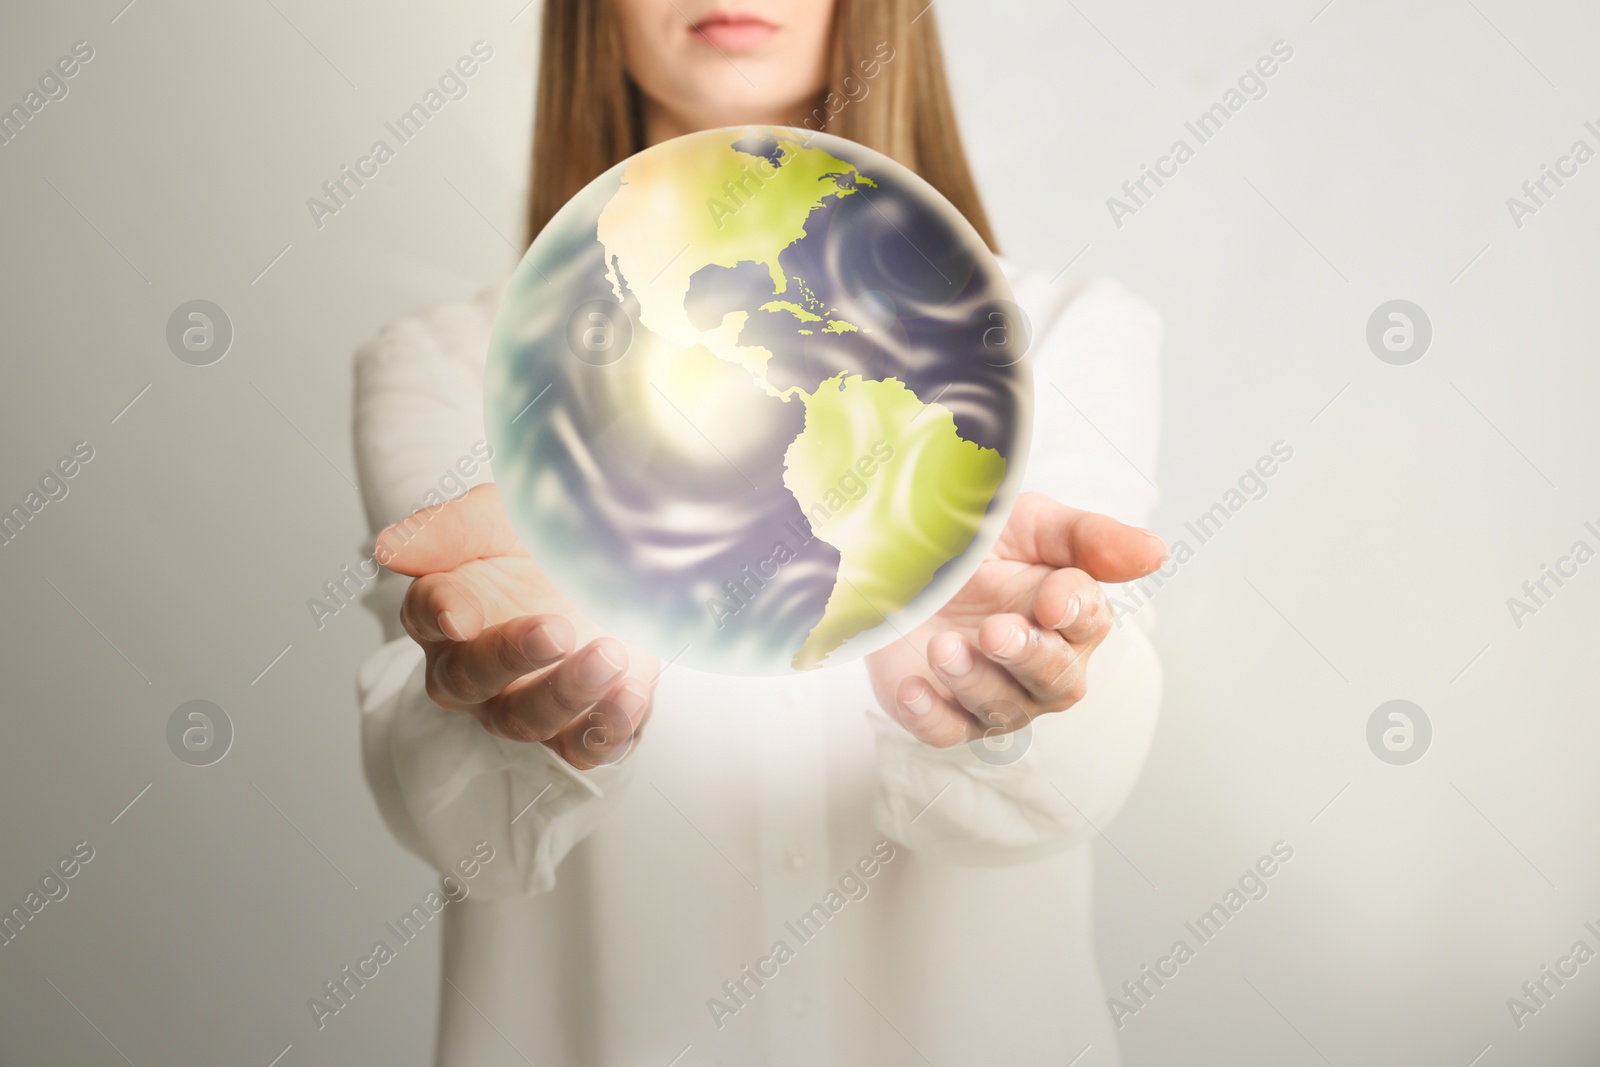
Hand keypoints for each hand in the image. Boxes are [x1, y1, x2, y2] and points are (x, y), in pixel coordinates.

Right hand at [376, 484, 657, 768]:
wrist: (624, 559)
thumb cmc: (548, 538)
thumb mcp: (502, 515)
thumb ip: (449, 529)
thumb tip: (387, 548)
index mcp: (449, 608)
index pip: (425, 614)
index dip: (439, 614)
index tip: (460, 614)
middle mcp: (475, 665)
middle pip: (468, 678)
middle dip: (509, 657)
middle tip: (556, 630)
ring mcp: (525, 700)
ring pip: (524, 720)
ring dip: (566, 693)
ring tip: (609, 656)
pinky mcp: (579, 724)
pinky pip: (581, 748)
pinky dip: (605, 729)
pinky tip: (630, 694)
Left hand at [864, 492, 1166, 747]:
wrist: (903, 563)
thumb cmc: (978, 546)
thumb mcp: (1030, 523)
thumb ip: (1089, 537)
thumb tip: (1156, 552)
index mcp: (1071, 615)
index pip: (1089, 620)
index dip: (1073, 611)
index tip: (1049, 600)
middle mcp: (1041, 665)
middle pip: (1055, 679)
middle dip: (1027, 656)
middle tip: (995, 630)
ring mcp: (994, 694)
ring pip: (1002, 709)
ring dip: (975, 681)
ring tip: (943, 646)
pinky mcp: (943, 712)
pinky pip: (946, 732)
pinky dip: (931, 716)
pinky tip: (913, 690)